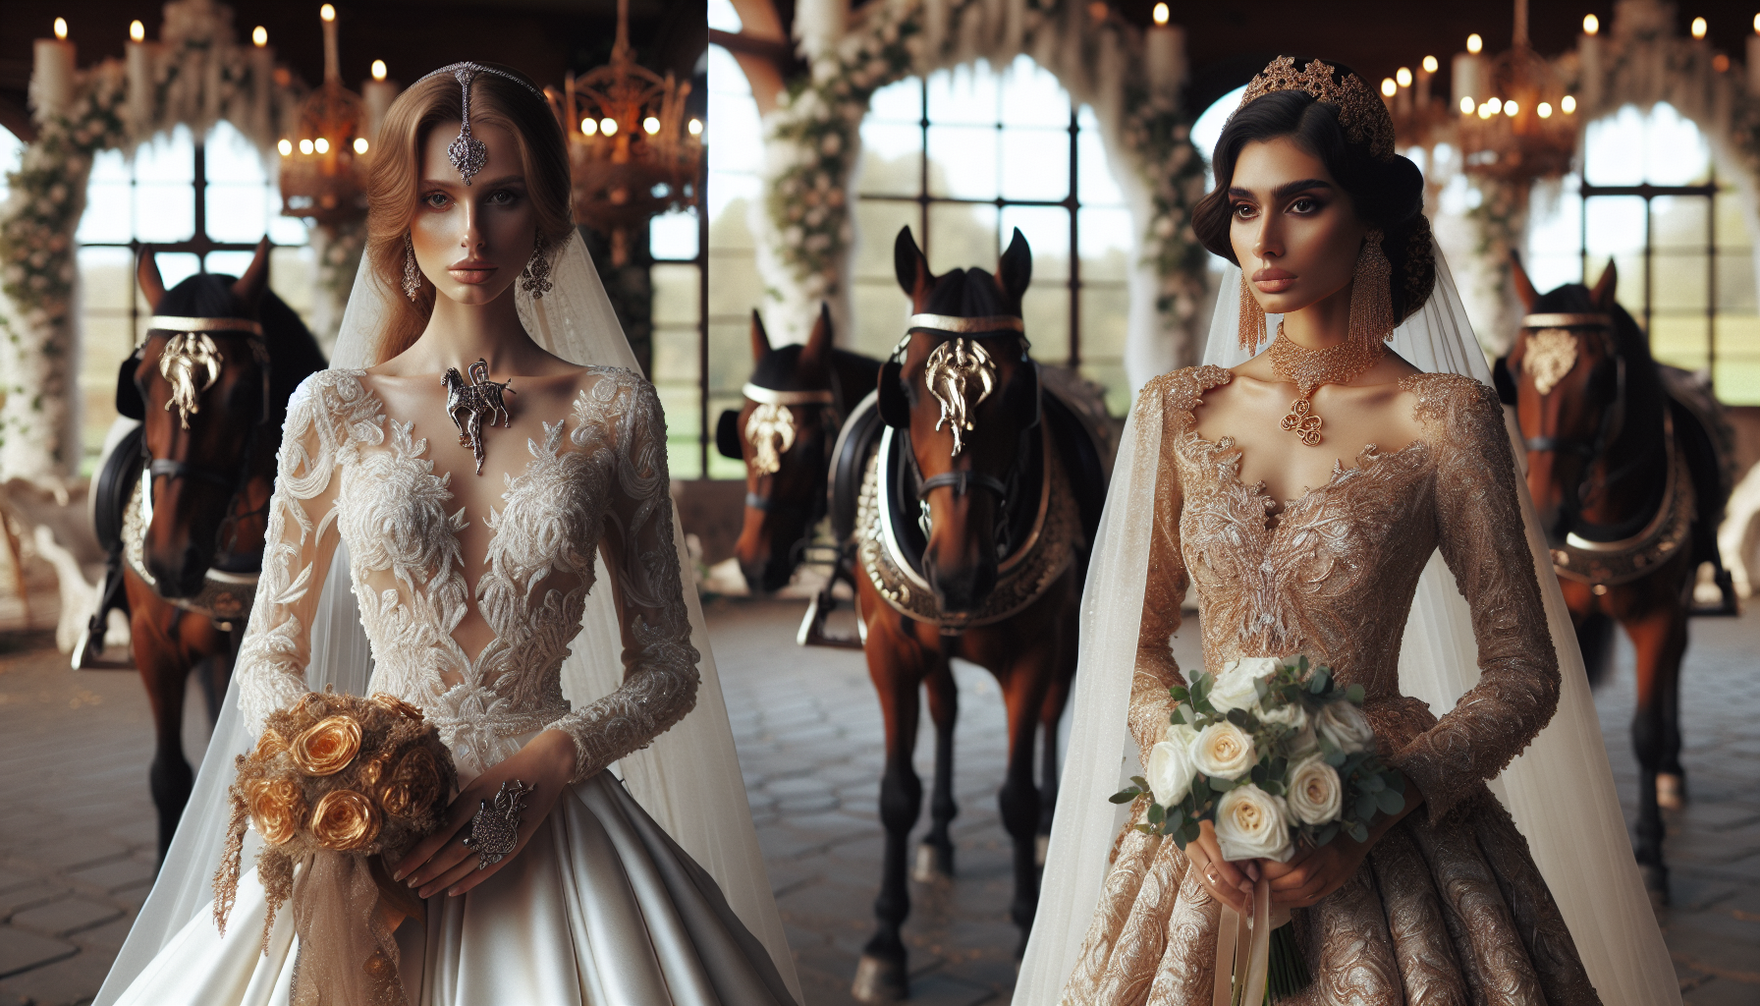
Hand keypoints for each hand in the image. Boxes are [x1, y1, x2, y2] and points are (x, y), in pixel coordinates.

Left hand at [391, 729, 576, 898]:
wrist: (545, 768)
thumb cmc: (506, 773)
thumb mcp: (476, 784)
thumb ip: (456, 809)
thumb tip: (431, 832)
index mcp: (471, 801)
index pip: (438, 836)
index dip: (417, 856)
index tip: (399, 869)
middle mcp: (485, 820)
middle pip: (450, 854)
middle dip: (426, 872)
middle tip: (408, 884)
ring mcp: (502, 834)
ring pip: (467, 864)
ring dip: (443, 880)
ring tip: (425, 892)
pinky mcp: (515, 843)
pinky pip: (489, 867)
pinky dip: (471, 880)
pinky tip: (454, 891)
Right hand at [1181, 820, 1259, 914]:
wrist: (1195, 799)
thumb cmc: (1221, 811)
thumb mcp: (1233, 825)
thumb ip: (1243, 848)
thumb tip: (1254, 875)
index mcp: (1205, 830)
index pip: (1220, 861)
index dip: (1236, 877)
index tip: (1252, 885)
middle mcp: (1194, 843)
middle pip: (1211, 875)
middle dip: (1231, 892)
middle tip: (1248, 902)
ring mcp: (1190, 852)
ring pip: (1206, 881)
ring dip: (1225, 896)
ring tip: (1242, 907)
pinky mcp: (1191, 858)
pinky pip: (1203, 880)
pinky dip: (1218, 892)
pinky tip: (1231, 899)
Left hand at [1260, 780, 1425, 909]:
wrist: (1365, 828)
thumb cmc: (1335, 821)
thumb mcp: (1314, 822)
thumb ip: (1294, 832)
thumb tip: (1264, 840)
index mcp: (1324, 845)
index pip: (1296, 864)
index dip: (1273, 868)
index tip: (1256, 864)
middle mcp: (1331, 864)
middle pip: (1298, 879)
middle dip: (1274, 882)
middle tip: (1256, 878)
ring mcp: (1335, 876)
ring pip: (1304, 892)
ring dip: (1281, 894)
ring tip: (1263, 890)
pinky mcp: (1335, 884)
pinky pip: (1312, 899)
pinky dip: (1293, 901)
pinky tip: (1280, 898)